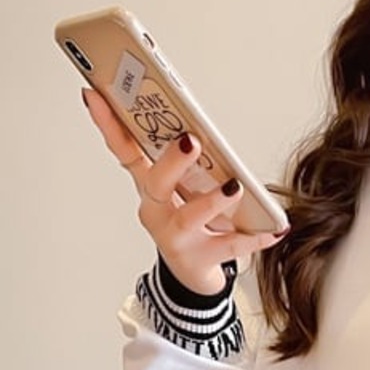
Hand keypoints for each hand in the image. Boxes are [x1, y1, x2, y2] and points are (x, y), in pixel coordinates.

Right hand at [81, 87, 286, 295]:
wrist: (192, 276)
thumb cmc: (190, 224)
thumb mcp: (184, 189)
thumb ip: (186, 161)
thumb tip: (194, 125)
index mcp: (150, 187)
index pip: (125, 150)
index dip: (108, 125)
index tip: (94, 94)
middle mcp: (156, 212)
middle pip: (157, 184)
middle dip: (172, 161)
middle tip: (190, 140)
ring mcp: (175, 238)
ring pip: (188, 218)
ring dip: (210, 202)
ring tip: (234, 188)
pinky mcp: (198, 260)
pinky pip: (228, 247)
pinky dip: (253, 238)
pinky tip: (274, 229)